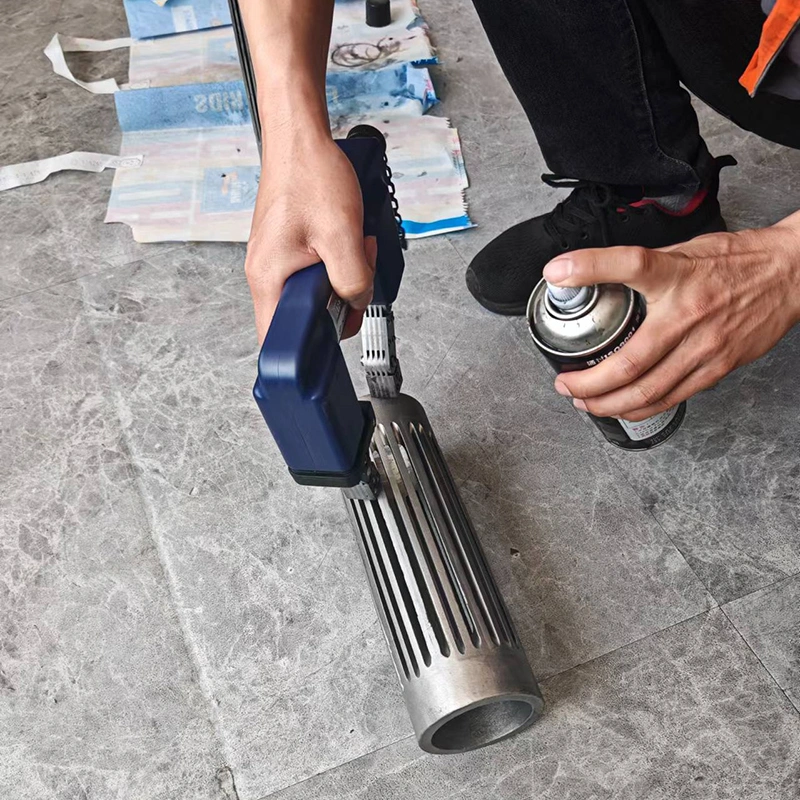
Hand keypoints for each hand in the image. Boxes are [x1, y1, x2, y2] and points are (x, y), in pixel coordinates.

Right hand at [246, 132, 375, 342]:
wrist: (301, 139)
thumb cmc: (310, 176)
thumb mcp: (342, 234)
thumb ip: (353, 280)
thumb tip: (357, 303)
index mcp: (269, 278)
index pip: (277, 340)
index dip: (308, 347)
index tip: (335, 333)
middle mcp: (264, 273)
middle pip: (302, 318)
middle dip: (337, 303)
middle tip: (355, 274)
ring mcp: (274, 260)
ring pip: (311, 294)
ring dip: (339, 280)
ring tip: (350, 248)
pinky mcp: (285, 249)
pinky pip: (312, 273)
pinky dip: (334, 264)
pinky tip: (342, 242)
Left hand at [542, 214, 799, 420]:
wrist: (790, 275)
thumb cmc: (735, 261)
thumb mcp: (682, 250)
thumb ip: (639, 266)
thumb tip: (588, 272)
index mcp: (677, 276)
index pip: (631, 264)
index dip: (589, 267)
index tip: (558, 273)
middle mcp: (689, 315)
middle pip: (630, 362)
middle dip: (589, 384)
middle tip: (565, 384)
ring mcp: (705, 347)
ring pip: (648, 391)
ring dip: (608, 404)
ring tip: (584, 402)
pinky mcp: (718, 367)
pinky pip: (672, 397)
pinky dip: (641, 408)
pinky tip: (622, 408)